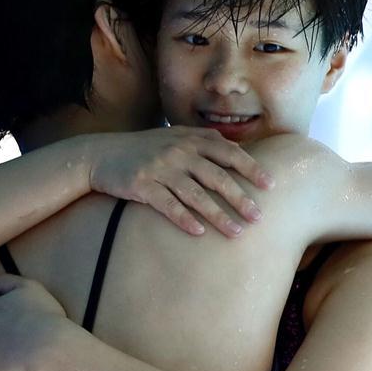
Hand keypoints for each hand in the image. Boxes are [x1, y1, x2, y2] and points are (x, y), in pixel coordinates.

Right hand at [89, 126, 274, 237]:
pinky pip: (168, 205)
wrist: (102, 154)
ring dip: (218, 215)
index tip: (270, 185)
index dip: (251, 168)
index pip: (228, 153)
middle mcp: (178, 152)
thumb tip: (237, 152)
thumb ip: (203, 143)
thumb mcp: (174, 138)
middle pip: (217, 177)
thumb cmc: (144, 150)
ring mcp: (160, 168)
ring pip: (196, 194)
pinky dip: (184, 219)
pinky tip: (198, 232)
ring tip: (235, 232)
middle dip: (240, 198)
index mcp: (190, 139)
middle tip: (258, 217)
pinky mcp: (142, 186)